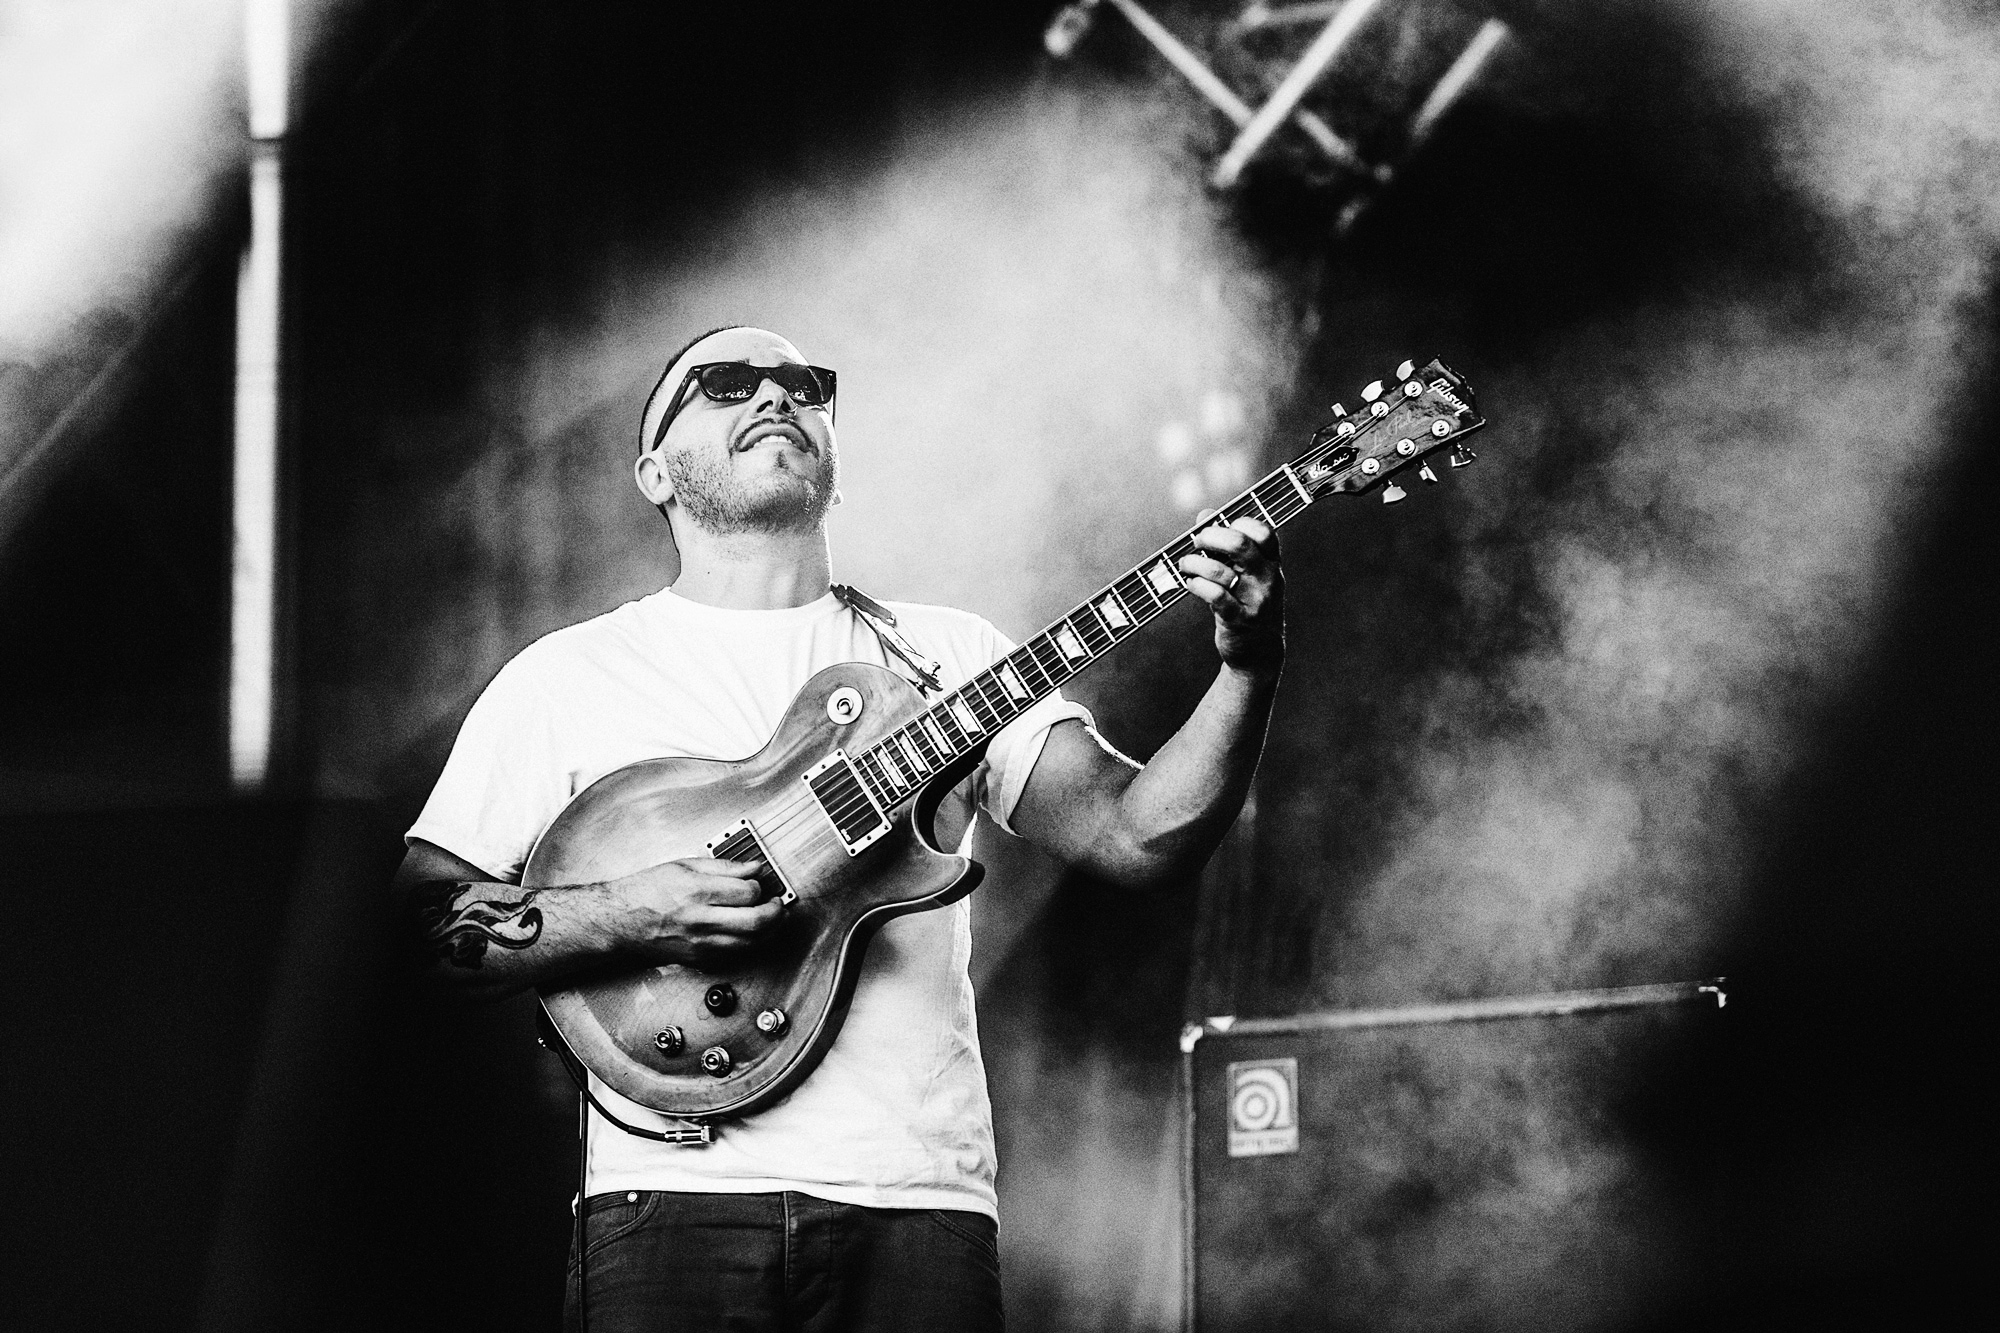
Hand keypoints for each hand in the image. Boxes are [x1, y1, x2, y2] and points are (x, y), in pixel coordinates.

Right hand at [610, 857, 783, 964]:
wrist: (621, 921)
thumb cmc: (648, 891)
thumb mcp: (684, 866)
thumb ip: (724, 867)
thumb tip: (753, 867)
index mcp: (698, 892)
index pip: (748, 892)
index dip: (762, 886)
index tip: (762, 880)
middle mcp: (702, 921)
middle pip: (757, 922)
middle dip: (776, 911)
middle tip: (778, 903)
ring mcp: (702, 944)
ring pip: (752, 943)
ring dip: (770, 929)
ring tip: (771, 916)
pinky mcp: (701, 959)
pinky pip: (737, 953)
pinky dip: (751, 942)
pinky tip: (751, 930)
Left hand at [1178, 515, 1283, 675]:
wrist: (1260, 653)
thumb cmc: (1248, 604)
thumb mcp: (1246, 574)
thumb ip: (1227, 545)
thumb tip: (1205, 514)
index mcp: (1273, 564)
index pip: (1263, 531)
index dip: (1237, 523)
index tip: (1219, 528)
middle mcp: (1269, 579)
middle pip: (1240, 544)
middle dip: (1210, 536)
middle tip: (1196, 542)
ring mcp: (1256, 601)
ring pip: (1220, 571)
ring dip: (1194, 563)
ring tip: (1185, 565)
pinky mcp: (1239, 620)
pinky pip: (1214, 596)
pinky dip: (1196, 585)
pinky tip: (1190, 584)